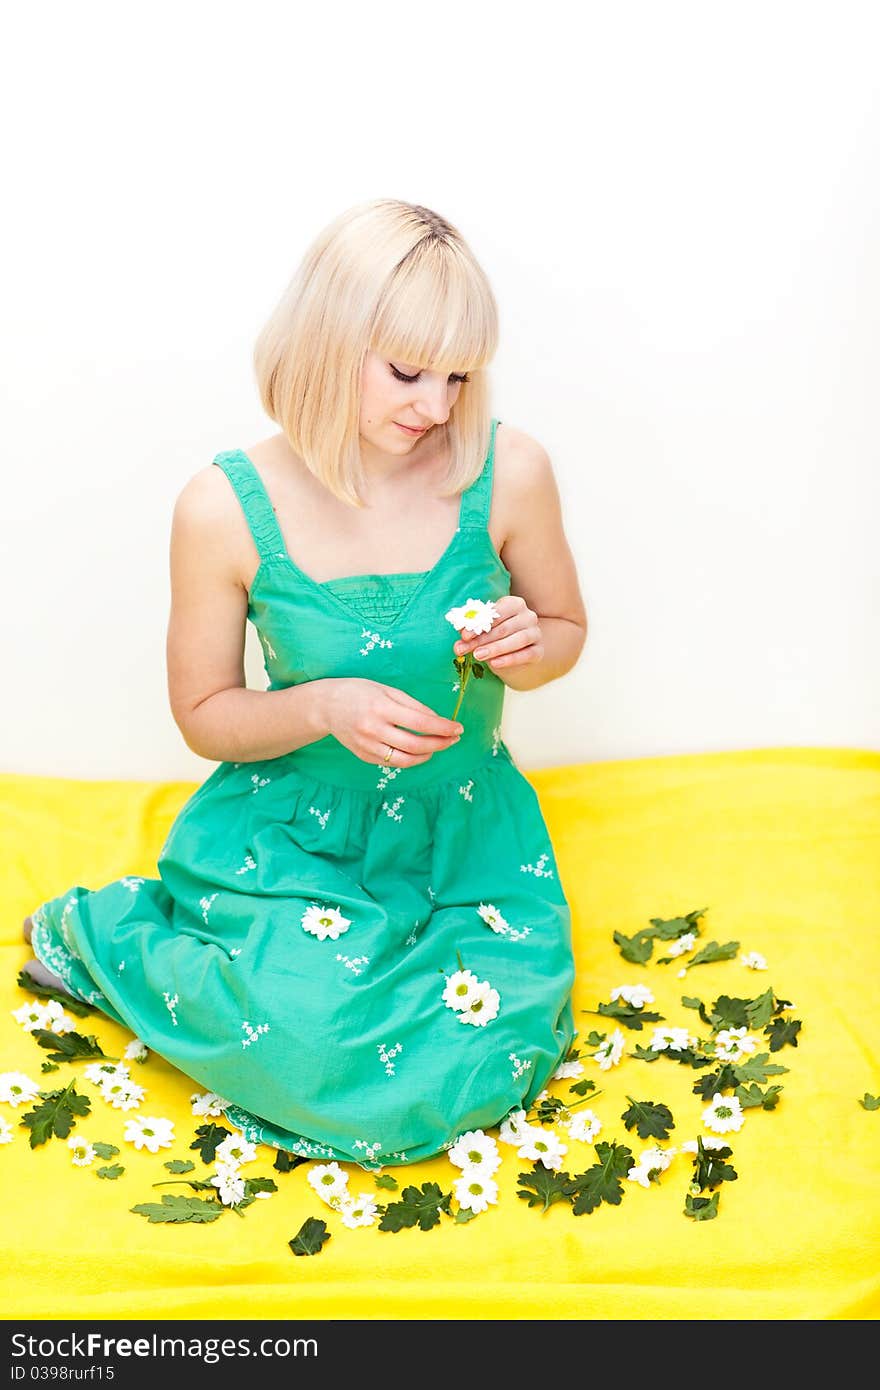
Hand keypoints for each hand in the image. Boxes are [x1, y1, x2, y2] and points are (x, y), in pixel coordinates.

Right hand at [320, 678, 463, 766]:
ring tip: (437, 747)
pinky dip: (409, 759)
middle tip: (453, 739)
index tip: (458, 729)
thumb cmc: (360, 692)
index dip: (443, 728)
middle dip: (440, 744)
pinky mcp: (364, 756)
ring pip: (405, 760)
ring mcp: (367, 746)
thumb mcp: (387, 690)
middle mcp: (373, 730)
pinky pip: (392, 763)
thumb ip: (413, 706)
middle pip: (415, 745)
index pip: (421, 723)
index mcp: (381, 708)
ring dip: (426, 756)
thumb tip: (438, 720)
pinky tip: (417, 751)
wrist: (326, 706)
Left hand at [452, 595, 543, 670]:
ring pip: (518, 640)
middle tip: (465, 649)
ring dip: (496, 648)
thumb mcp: (482, 630)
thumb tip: (460, 637)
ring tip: (478, 655)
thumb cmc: (496, 636)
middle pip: (504, 627)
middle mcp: (528, 616)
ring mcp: (536, 633)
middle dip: (482, 639)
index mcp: (514, 604)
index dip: (479, 624)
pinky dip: (510, 659)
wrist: (515, 652)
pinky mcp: (539, 650)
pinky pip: (526, 654)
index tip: (464, 636)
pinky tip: (494, 664)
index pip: (496, 612)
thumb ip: (471, 632)